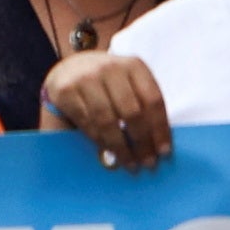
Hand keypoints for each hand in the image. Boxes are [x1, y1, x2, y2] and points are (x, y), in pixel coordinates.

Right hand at [44, 50, 173, 170]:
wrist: (69, 68)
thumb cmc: (107, 82)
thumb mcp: (129, 82)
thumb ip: (143, 104)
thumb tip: (157, 144)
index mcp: (134, 65)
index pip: (153, 100)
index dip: (160, 129)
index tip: (164, 152)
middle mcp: (111, 68)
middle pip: (132, 112)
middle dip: (142, 142)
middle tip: (148, 163)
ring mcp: (86, 78)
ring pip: (108, 121)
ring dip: (121, 148)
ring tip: (130, 164)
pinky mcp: (65, 91)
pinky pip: (87, 123)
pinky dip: (100, 141)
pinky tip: (109, 153)